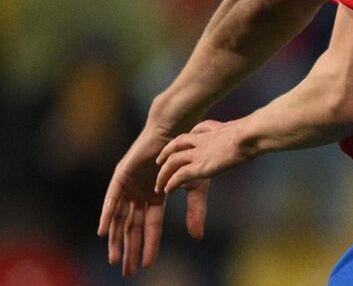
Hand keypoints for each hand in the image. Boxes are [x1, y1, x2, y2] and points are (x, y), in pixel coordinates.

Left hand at [99, 123, 208, 276]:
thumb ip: (195, 211)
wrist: (177, 132)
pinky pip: (111, 201)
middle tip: (126, 270)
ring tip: (114, 259)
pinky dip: (107, 216)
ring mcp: (129, 186)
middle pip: (132, 227)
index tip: (147, 264)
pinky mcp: (121, 177)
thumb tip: (197, 236)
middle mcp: (140, 194)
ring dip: (116, 239)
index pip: (151, 226)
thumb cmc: (189, 156)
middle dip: (129, 249)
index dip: (149, 245)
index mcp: (156, 196)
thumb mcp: (196, 187)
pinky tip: (104, 233)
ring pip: (119, 218)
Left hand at [156, 120, 253, 192]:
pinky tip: (167, 191)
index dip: (190, 136)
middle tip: (160, 161)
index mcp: (217, 129)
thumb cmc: (257, 132)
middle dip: (167, 152)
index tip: (187, 141)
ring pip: (173, 161)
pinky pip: (178, 176)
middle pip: (178, 143)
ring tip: (159, 183)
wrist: (250, 134)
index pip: (198, 129)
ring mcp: (199, 153)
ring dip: (164, 173)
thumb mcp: (252, 129)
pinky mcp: (199, 167)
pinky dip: (171, 183)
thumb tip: (263, 133)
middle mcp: (204, 139)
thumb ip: (251, 132)